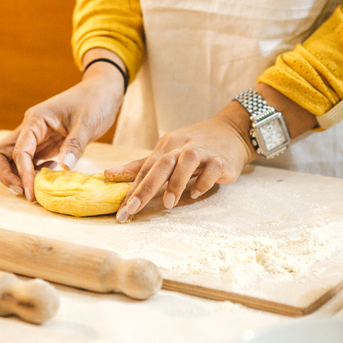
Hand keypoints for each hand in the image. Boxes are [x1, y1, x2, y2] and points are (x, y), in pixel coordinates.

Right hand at [0, 49, 125, 201]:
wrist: (102, 91)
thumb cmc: (95, 101)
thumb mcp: (87, 123)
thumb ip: (74, 145)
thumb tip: (64, 167)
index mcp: (35, 120)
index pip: (18, 151)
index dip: (22, 174)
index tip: (31, 193)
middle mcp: (30, 128)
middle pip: (1, 153)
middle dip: (7, 175)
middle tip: (26, 193)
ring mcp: (36, 136)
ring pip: (12, 158)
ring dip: (18, 175)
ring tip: (35, 190)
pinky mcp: (44, 143)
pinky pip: (28, 160)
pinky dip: (31, 172)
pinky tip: (48, 177)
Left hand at [108, 104, 256, 222]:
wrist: (234, 131)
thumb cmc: (195, 145)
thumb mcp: (167, 152)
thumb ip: (140, 166)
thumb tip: (108, 174)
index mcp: (166, 146)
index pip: (145, 168)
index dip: (132, 190)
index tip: (122, 211)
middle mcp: (182, 146)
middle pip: (161, 164)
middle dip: (146, 188)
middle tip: (133, 209)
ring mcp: (203, 151)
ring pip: (186, 163)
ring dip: (176, 184)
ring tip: (168, 204)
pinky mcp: (221, 159)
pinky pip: (211, 170)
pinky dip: (202, 183)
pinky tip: (195, 194)